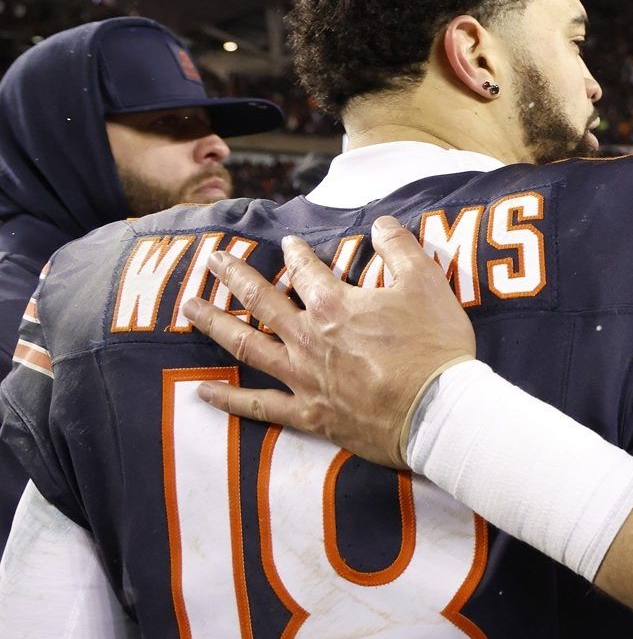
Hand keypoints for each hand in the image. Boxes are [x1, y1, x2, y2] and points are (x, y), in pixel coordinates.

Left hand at [182, 215, 476, 468]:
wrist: (436, 411)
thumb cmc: (434, 346)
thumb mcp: (427, 283)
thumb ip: (400, 248)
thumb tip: (381, 223)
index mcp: (334, 303)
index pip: (307, 269)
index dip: (296, 252)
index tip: (288, 243)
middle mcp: (308, 337)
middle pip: (261, 299)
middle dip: (234, 275)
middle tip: (211, 259)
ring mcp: (303, 377)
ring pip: (246, 345)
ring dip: (215, 324)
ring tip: (190, 308)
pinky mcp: (309, 414)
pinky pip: (258, 406)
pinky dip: (228, 400)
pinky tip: (202, 392)